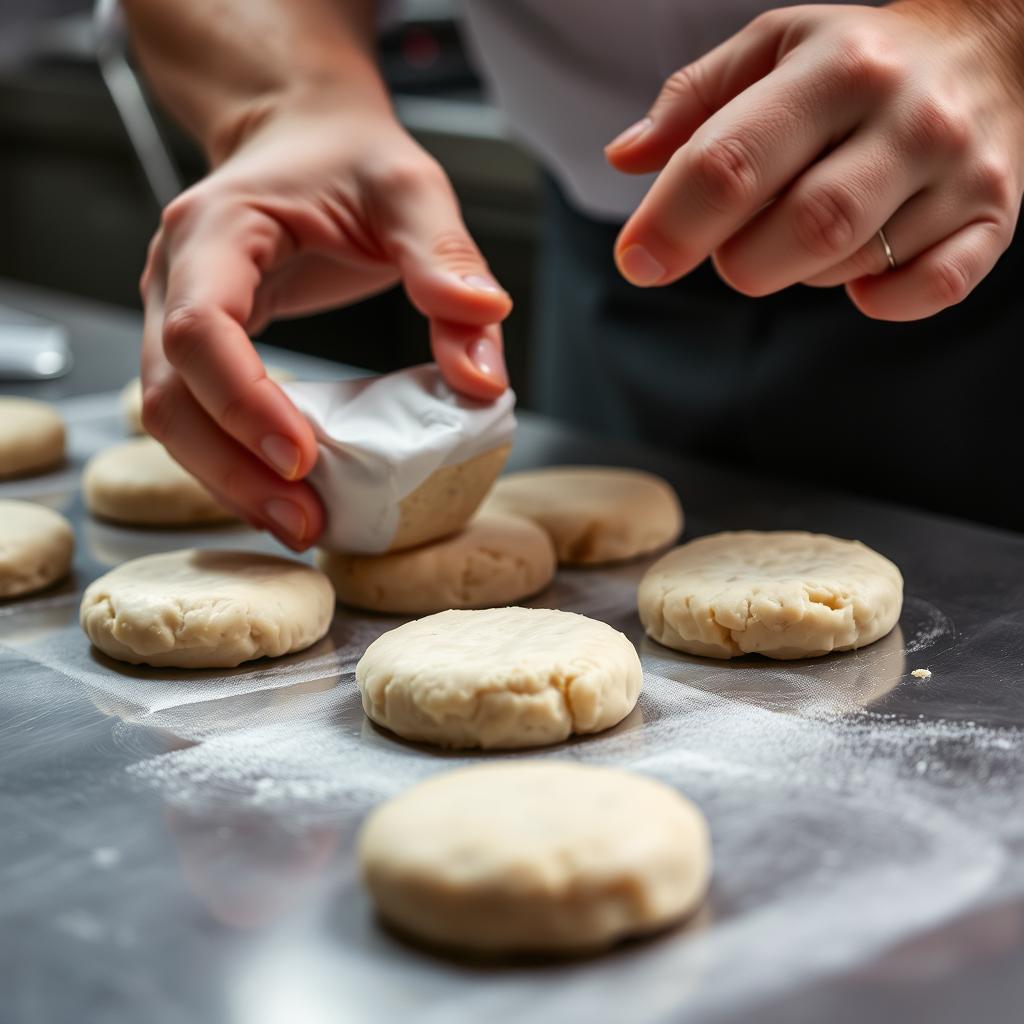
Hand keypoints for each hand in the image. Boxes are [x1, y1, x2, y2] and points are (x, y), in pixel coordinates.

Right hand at [140, 96, 510, 549]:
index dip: (243, 401)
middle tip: (305, 523)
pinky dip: (233, 464)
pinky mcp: (199, 347)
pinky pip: (197, 416)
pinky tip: (285, 497)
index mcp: (216, 230)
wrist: (302, 137)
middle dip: (231, 469)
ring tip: (301, 526)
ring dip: (227, 481)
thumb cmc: (349, 158)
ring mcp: (174, 312)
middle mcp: (175, 275)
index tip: (303, 458)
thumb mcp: (410, 189)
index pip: (201, 328)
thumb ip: (447, 264)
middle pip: (170, 393)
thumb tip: (482, 373)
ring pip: (171, 416)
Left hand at [606, 2, 1023, 320]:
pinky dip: (880, 298)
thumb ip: (691, 102)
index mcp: (835, 66)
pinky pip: (927, 290)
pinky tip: (861, 268)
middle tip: (739, 239)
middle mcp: (906, 115)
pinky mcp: (994, 217)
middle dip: (742, 258)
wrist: (987, 50)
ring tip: (809, 223)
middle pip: (800, 228)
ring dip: (802, 269)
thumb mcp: (769, 49)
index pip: (733, 160)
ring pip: (851, 265)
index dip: (672, 223)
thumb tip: (624, 159)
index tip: (638, 259)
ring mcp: (959, 170)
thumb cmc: (851, 62)